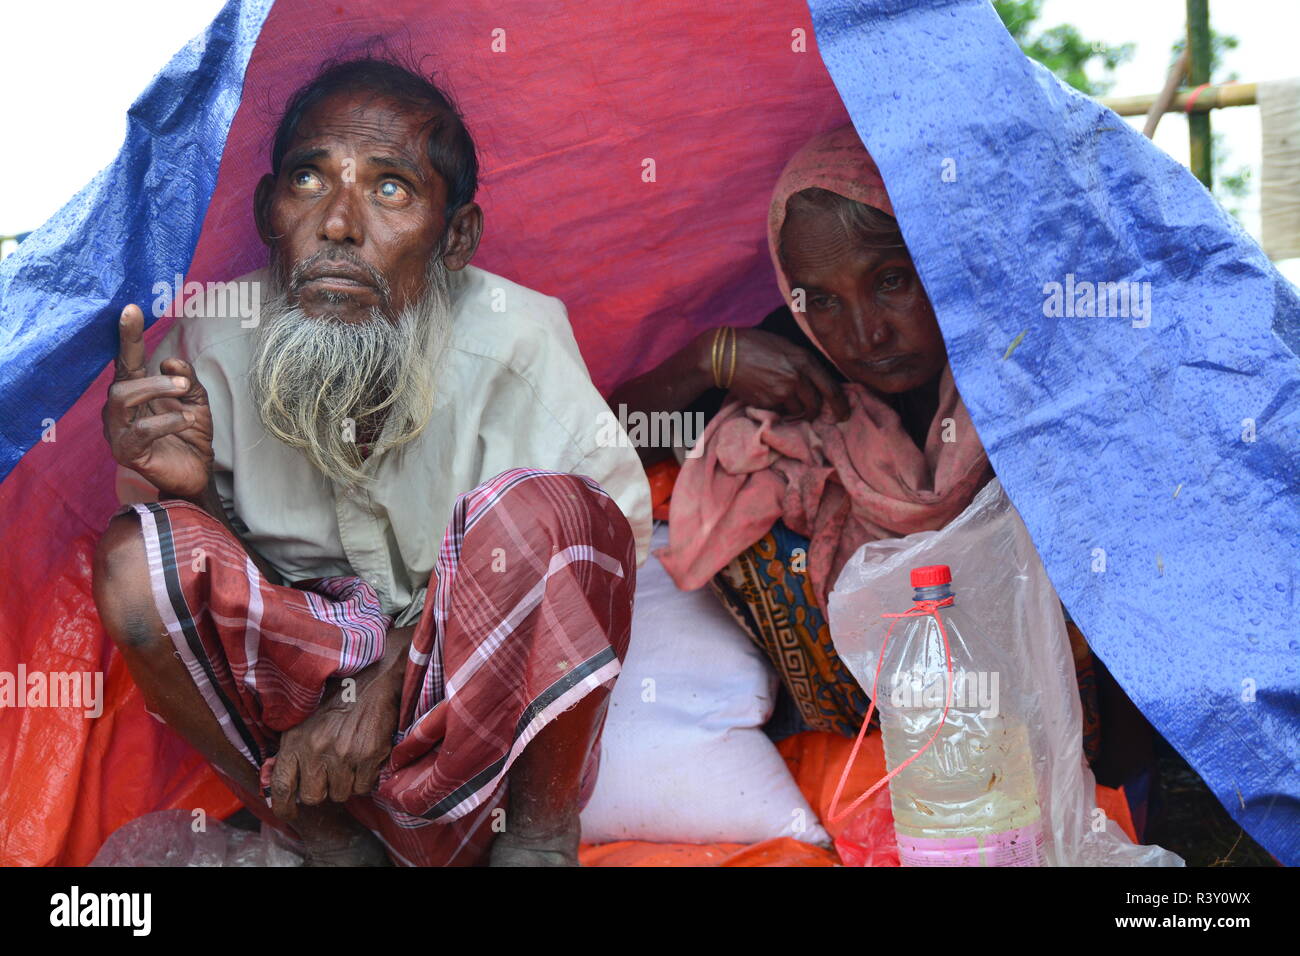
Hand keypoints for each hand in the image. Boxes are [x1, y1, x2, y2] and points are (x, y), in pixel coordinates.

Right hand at [103, 304, 213, 498]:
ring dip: (156, 392)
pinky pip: (140, 431)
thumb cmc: (190, 434)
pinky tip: (185, 421)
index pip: (126, 360)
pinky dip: (167, 421)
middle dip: (154, 379)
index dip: (127, 335)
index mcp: (135, 391)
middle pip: (121, 382)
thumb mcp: (196, 400)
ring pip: (122, 399)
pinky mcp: (126, 452)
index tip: (131, 309)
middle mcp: (119, 409)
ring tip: (184, 398)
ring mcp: (118, 431)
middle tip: (184, 385)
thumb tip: (170, 360)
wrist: (196, 472)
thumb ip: (187, 378)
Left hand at [269, 627, 411, 819]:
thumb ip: (291, 749)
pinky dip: (366, 778)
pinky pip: (364, 786)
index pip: (281, 787)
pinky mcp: (369, 755)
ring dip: (345, 784)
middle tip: (329, 775)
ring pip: (341, 794)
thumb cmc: (335, 698)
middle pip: (313, 797)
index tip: (290, 812)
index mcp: (295, 740)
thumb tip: (279, 781)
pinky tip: (365, 759)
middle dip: (321, 790)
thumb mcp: (303, 719)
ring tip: (349, 761)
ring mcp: (344, 754)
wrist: (372, 677)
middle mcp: (317, 750)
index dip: (284, 807)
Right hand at [717, 328, 849, 421]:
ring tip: (781, 399)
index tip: (844, 415)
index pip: (832, 389)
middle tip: (813, 415)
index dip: (841, 405)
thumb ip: (804, 364)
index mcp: (805, 361)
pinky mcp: (767, 404)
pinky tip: (767, 397)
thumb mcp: (787, 347)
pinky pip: (779, 413)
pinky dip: (777, 410)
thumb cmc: (756, 345)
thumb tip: (818, 382)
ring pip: (797, 412)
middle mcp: (797, 378)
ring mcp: (782, 392)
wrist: (726, 355)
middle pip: (815, 405)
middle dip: (816, 413)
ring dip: (794, 411)